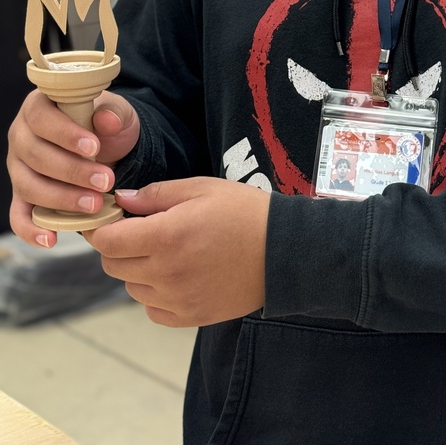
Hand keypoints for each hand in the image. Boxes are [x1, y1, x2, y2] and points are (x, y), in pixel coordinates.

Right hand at [7, 89, 139, 247]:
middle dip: (72, 171)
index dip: (65, 134)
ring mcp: (19, 167)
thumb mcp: (117, 112)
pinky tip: (51, 238)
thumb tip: (106, 120)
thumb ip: (113, 112)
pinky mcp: (22, 194)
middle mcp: (22, 136)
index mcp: (38, 107)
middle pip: (35, 155)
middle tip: (105, 180)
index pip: (42, 119)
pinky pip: (18, 214)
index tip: (95, 147)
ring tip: (94, 204)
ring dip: (61, 198)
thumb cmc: (107, 125)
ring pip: (28, 186)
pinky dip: (30, 229)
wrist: (109, 146)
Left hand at [83, 177, 270, 327]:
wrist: (283, 251)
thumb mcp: (201, 188)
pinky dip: (156, 292)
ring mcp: (177, 299)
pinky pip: (152, 308)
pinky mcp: (189, 317)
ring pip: (131, 287)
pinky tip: (179, 274)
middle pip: (113, 265)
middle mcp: (166, 272)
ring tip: (169, 251)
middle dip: (120, 245)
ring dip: (138, 269)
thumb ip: (156, 194)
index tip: (109, 218)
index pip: (107, 241)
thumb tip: (121, 200)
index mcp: (167, 236)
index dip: (101, 228)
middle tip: (144, 230)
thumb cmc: (244, 212)